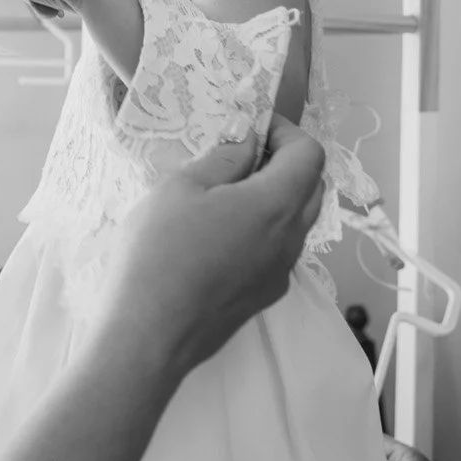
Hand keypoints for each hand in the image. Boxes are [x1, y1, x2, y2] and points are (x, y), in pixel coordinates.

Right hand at [97, 118, 324, 379]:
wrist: (150, 335)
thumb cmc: (160, 253)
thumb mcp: (181, 188)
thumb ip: (224, 157)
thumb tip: (247, 139)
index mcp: (276, 205)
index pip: (310, 154)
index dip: (286, 131)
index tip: (251, 125)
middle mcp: (291, 240)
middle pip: (311, 187)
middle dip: (284, 161)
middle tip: (239, 154)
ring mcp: (280, 272)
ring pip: (296, 221)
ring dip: (273, 196)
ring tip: (223, 194)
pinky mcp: (264, 296)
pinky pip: (277, 250)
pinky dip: (262, 229)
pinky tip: (217, 235)